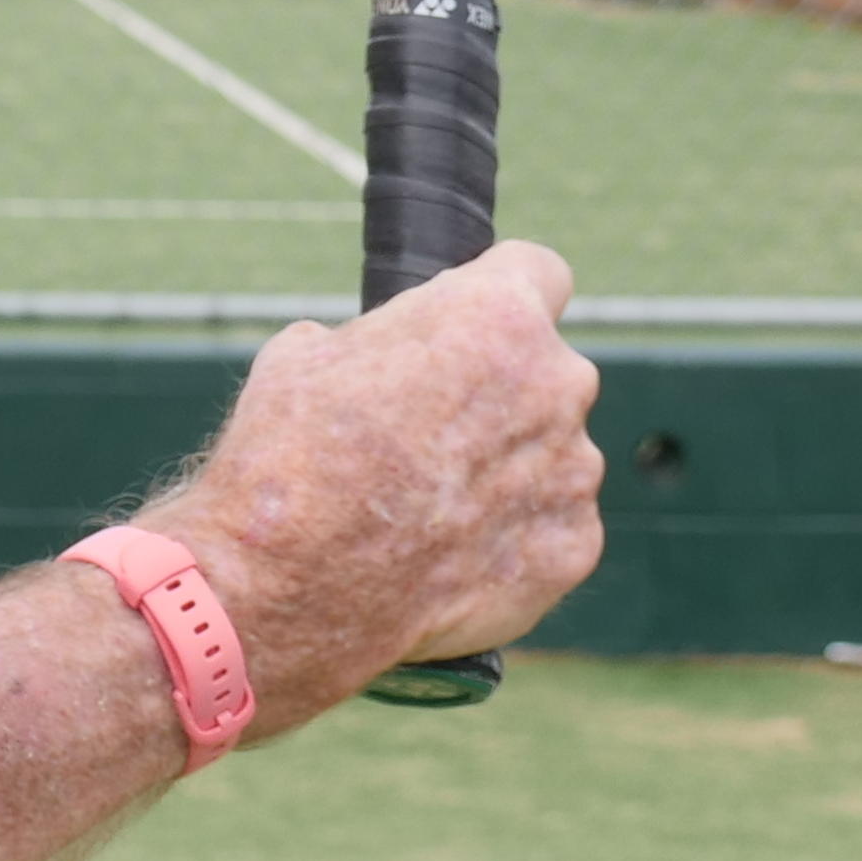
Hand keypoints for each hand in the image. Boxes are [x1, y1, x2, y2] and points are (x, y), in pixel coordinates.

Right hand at [142, 244, 602, 740]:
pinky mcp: (572, 548)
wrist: (290, 588)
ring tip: (430, 506)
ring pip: (552, 451)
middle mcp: (556, 384)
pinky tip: (449, 552)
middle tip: (431, 432)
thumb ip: (379, 342)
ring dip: (508, 467)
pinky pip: (552, 524)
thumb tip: (382, 356)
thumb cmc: (288, 459)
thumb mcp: (307, 355)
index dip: (500, 294)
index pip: (537, 272)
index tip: (476, 324)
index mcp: (497, 315)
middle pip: (546, 369)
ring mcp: (573, 472)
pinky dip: (512, 536)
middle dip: (500, 392)